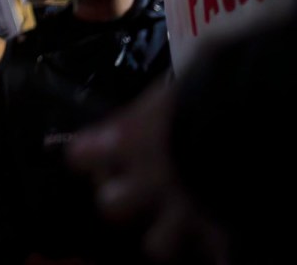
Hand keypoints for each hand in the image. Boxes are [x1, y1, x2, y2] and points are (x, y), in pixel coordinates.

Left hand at [67, 81, 228, 263]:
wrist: (252, 121)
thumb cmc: (212, 88)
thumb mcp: (174, 85)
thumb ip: (151, 106)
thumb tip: (144, 108)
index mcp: (127, 141)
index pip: (80, 156)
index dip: (88, 155)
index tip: (98, 151)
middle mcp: (144, 183)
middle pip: (110, 207)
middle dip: (123, 200)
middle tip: (141, 189)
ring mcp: (180, 214)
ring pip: (158, 247)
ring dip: (169, 236)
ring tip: (184, 224)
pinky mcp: (217, 234)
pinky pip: (218, 256)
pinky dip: (221, 250)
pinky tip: (226, 241)